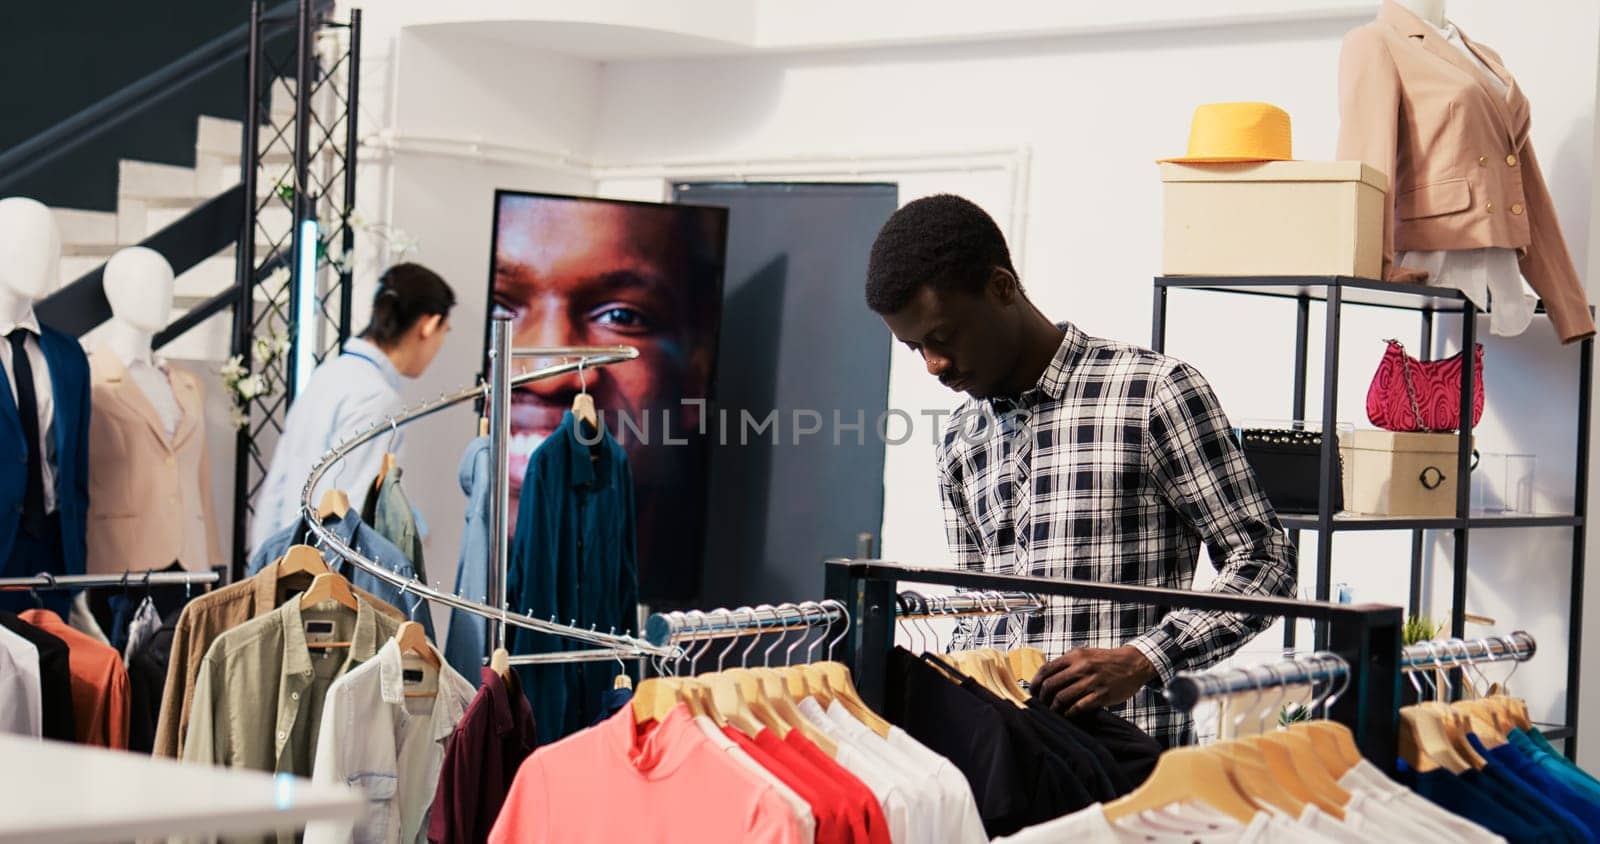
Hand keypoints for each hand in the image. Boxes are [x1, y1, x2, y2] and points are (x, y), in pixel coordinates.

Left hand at [1031, 645, 1157, 716]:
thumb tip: (1045, 679)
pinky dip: (1069, 713)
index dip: (1035, 683)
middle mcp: (1081, 667)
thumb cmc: (1105, 661)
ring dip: (1054, 708)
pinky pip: (1079, 707)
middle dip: (1042, 698)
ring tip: (1052, 712)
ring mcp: (1092, 681)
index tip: (1032, 692)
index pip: (1046, 670)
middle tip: (1041, 705)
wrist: (1133, 664)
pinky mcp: (1102, 695)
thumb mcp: (1084, 655)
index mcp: (1074, 656)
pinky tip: (1067, 714)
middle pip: (1051, 685)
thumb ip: (1066, 664)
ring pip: (1062, 697)